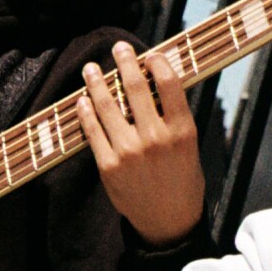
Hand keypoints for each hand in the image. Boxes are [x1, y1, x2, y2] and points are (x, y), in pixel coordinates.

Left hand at [78, 44, 205, 247]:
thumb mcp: (189, 148)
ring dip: (97, 83)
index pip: (169, 84)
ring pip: (109, 106)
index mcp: (182, 131)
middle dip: (125, 63)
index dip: (158, 63)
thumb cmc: (182, 182)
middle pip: (137, 88)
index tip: (150, 54)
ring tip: (90, 69)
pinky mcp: (108, 165)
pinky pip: (93, 131)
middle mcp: (156, 138)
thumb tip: (154, 86)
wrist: (168, 223)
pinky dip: (86, 112)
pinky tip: (82, 100)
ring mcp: (129, 152)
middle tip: (118, 48)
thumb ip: (173, 119)